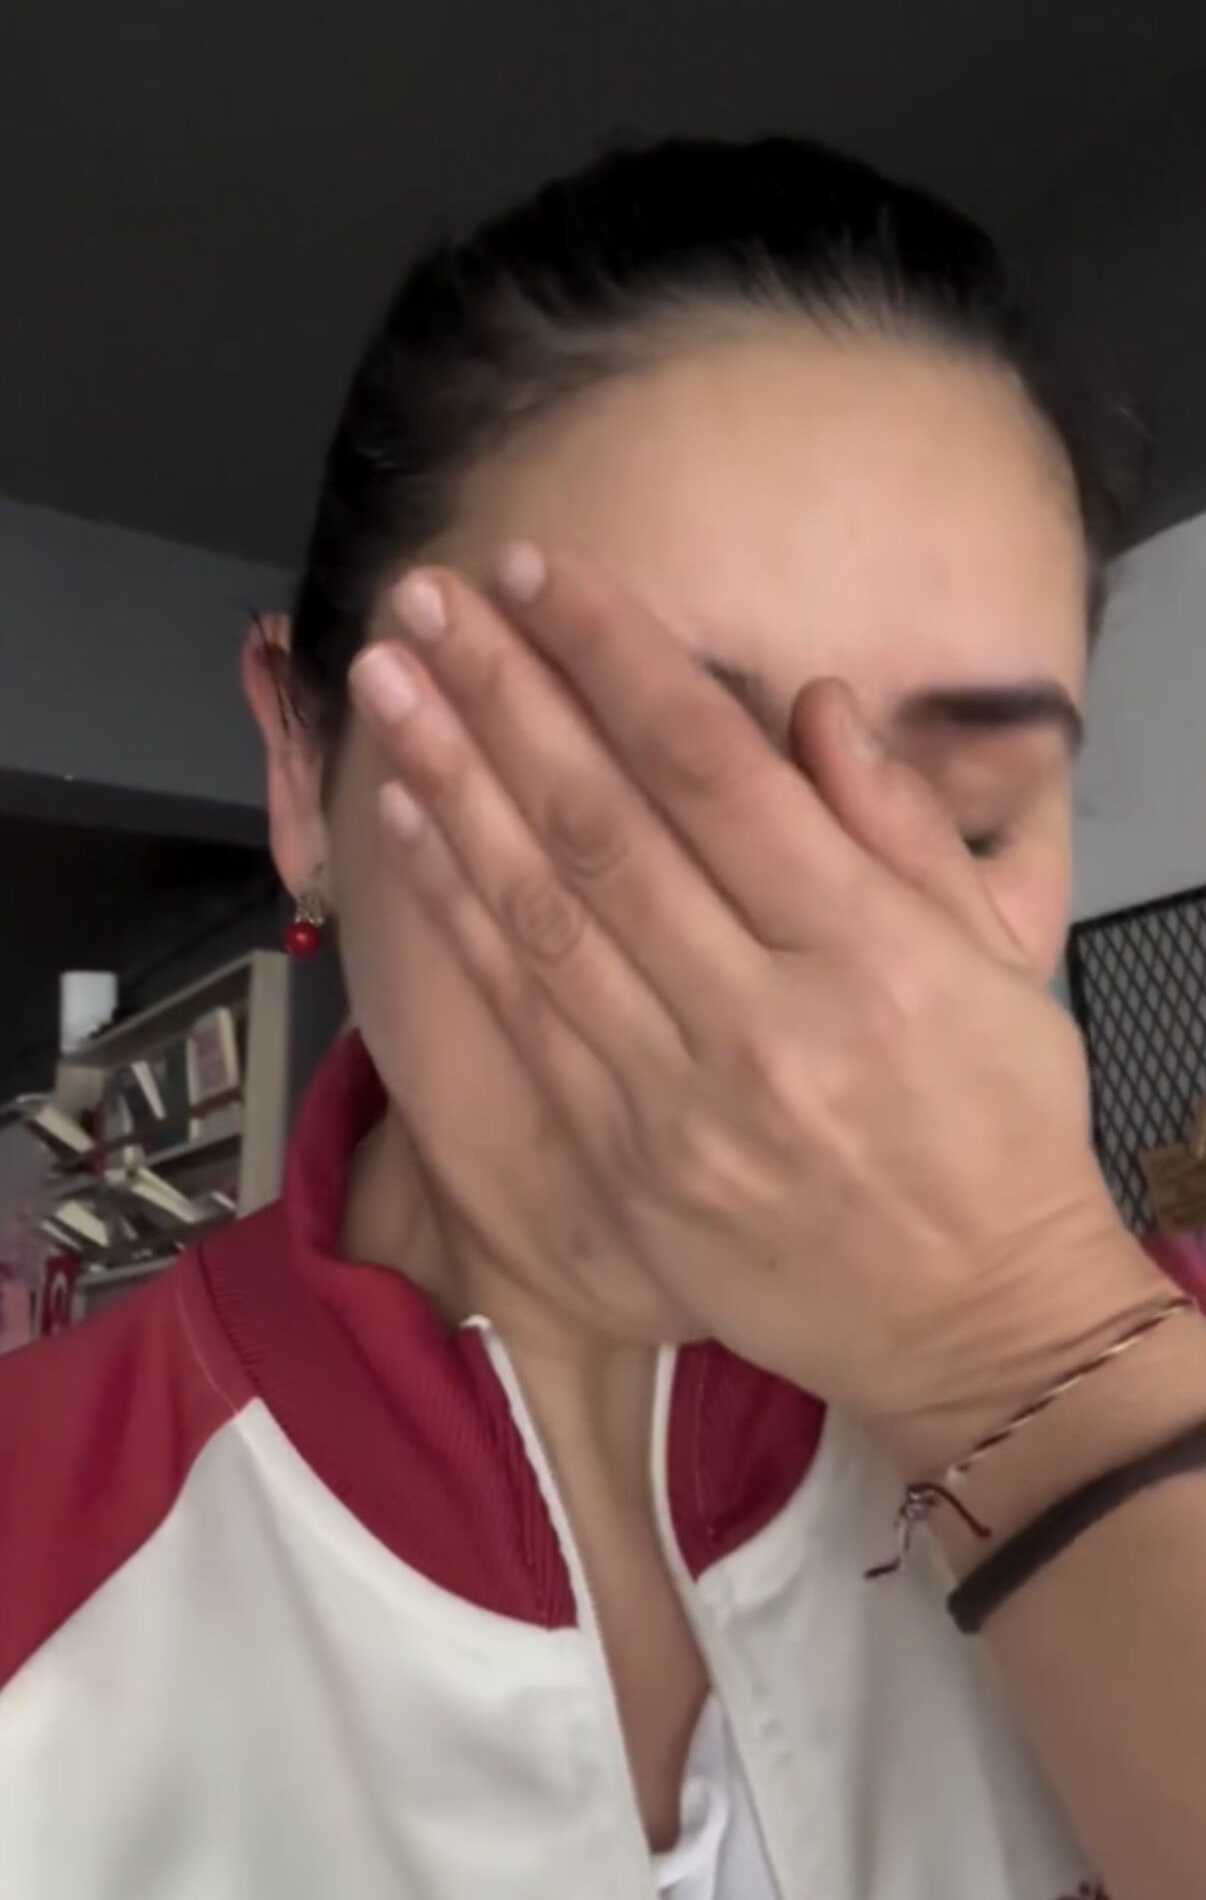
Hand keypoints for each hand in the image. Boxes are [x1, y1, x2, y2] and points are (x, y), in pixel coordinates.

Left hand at [350, 547, 1168, 1472]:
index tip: (544, 574)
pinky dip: (461, 913)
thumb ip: (905, 831)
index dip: (616, 659)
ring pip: (543, 913)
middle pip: (605, 826)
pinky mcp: (623, 1164)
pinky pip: (524, 1017)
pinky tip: (412, 825)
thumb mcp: (1000, 966)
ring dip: (455, 785)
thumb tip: (812, 706)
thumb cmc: (997, 1133)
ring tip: (391, 686)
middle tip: (429, 598)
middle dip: (506, 696)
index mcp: (867, 950)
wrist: (973, 1326)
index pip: (713, 770)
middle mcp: (763, 1017)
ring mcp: (678, 1100)